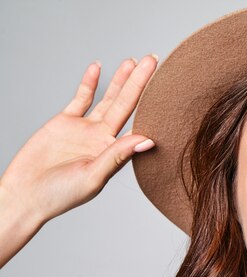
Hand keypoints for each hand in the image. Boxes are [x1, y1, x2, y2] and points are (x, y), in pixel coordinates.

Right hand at [0, 54, 158, 224]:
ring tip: (134, 61)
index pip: (140, 124)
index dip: (153, 107)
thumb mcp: (93, 176)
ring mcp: (85, 129)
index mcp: (115, 153)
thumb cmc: (61, 195)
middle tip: (154, 60)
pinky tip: (98, 67)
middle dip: (140, 82)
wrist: (25, 195)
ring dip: (120, 80)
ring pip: (107, 98)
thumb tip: (148, 140)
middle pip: (127, 104)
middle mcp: (104, 139)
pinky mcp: (65, 122)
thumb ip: (117, 156)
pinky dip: (89, 83)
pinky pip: (81, 99)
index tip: (169, 89)